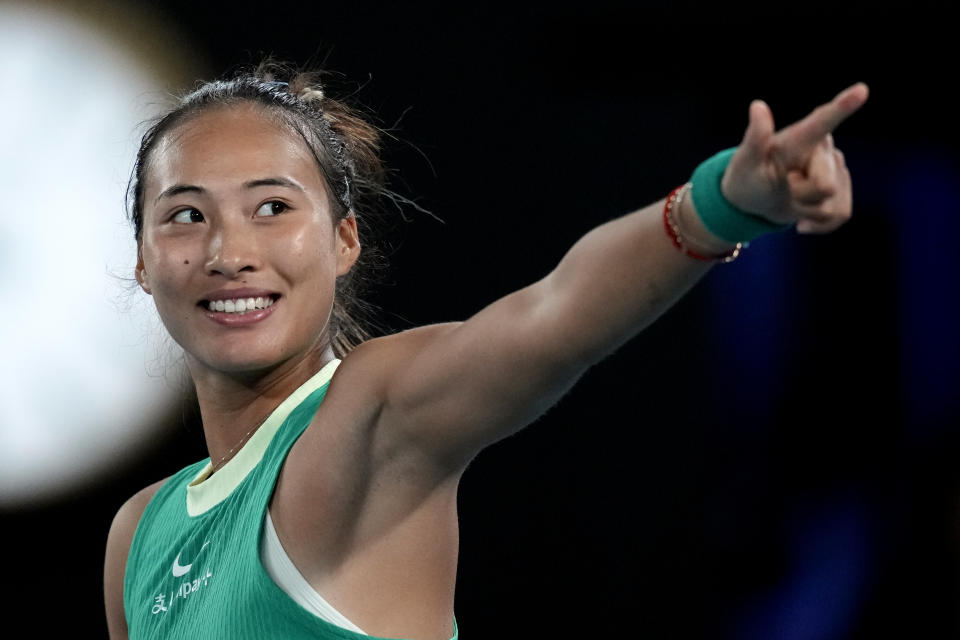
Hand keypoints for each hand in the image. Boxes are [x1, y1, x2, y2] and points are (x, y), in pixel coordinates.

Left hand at [720, 83, 868, 233]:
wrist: (753, 203)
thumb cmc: (746, 177)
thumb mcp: (745, 161)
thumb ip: (756, 137)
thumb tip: (757, 105)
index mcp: (801, 136)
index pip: (824, 120)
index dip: (844, 105)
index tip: (861, 90)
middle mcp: (823, 148)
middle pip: (825, 185)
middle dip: (800, 196)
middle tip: (782, 187)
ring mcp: (836, 168)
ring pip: (832, 203)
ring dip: (805, 210)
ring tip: (788, 197)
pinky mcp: (842, 189)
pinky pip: (841, 214)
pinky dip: (819, 225)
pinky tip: (801, 222)